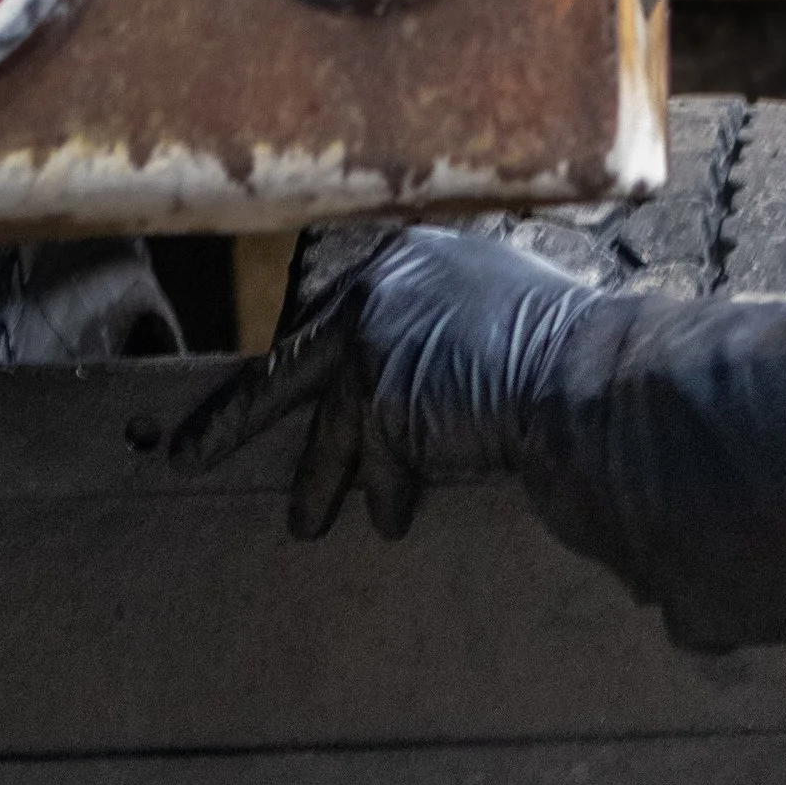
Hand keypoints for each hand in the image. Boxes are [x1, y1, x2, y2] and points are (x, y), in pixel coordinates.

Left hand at [171, 226, 596, 540]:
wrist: (599, 379)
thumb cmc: (582, 362)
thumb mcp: (506, 323)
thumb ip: (454, 338)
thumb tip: (428, 391)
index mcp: (417, 258)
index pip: (338, 316)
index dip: (312, 367)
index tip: (281, 392)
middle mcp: (387, 283)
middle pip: (293, 358)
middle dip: (237, 414)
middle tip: (187, 452)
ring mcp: (378, 334)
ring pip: (324, 422)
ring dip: (311, 482)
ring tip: (300, 526)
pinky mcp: (380, 389)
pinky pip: (374, 461)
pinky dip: (385, 496)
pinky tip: (389, 525)